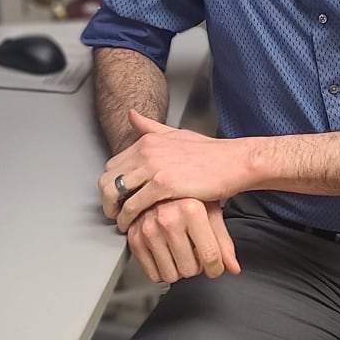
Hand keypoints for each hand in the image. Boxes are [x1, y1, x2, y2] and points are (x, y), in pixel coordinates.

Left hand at [100, 110, 249, 230]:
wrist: (232, 162)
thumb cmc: (209, 152)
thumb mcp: (175, 133)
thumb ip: (150, 127)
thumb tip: (132, 114)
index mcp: (147, 140)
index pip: (112, 163)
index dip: (110, 183)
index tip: (115, 195)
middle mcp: (146, 151)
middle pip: (108, 177)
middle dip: (107, 198)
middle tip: (113, 211)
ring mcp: (154, 167)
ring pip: (115, 192)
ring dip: (114, 211)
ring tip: (121, 221)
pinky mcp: (163, 185)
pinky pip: (133, 205)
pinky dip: (128, 218)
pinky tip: (133, 225)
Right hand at [125, 197, 240, 283]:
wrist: (159, 177)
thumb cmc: (189, 194)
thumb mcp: (210, 210)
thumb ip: (223, 241)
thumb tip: (233, 267)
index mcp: (191, 210)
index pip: (210, 257)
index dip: (216, 268)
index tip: (214, 266)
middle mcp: (168, 218)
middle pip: (190, 269)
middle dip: (195, 266)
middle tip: (194, 251)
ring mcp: (149, 228)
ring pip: (171, 275)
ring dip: (178, 268)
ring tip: (180, 250)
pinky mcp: (134, 237)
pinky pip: (152, 273)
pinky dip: (161, 269)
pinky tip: (166, 253)